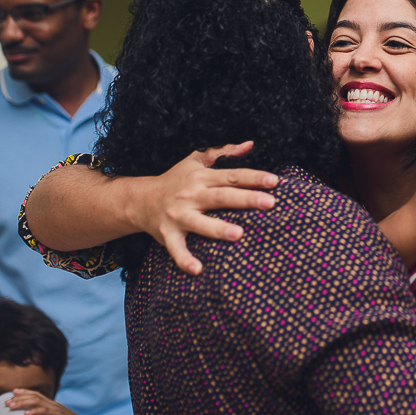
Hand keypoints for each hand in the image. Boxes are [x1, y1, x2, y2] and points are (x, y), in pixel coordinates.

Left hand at [7, 388, 100, 414]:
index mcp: (51, 406)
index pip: (36, 396)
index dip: (25, 392)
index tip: (13, 392)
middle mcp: (53, 404)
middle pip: (34, 396)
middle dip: (19, 397)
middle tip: (7, 400)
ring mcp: (55, 409)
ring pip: (37, 401)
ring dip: (23, 402)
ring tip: (12, 405)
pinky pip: (44, 411)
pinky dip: (34, 411)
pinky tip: (26, 413)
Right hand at [128, 141, 279, 274]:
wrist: (140, 200)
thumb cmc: (175, 180)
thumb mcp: (196, 161)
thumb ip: (223, 152)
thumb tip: (249, 145)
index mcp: (201, 178)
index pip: (232, 176)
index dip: (253, 178)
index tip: (275, 181)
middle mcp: (191, 195)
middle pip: (221, 197)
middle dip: (245, 199)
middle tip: (269, 203)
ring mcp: (178, 215)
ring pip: (200, 223)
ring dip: (218, 229)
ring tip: (239, 234)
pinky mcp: (167, 234)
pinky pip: (176, 249)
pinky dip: (185, 259)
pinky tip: (198, 269)